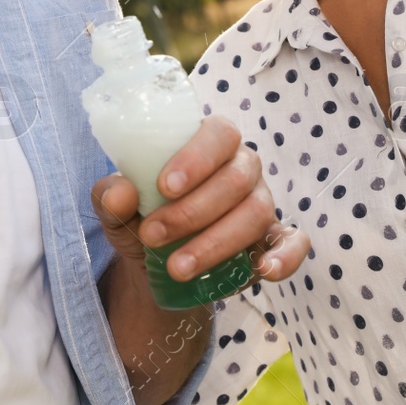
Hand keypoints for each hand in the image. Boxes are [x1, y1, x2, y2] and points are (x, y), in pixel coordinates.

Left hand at [92, 115, 309, 285]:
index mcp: (210, 144)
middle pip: (237, 178)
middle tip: (152, 235)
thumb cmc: (143, 217)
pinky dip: (284, 256)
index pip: (218, 134)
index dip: (196, 159)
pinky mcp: (274, 240)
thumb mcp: (119, 209)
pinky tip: (263, 271)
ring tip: (177, 268)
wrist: (158, 262)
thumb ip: (111, 197)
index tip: (164, 187)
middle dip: (192, 211)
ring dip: (216, 242)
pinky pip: (293, 242)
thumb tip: (119, 193)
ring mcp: (262, 202)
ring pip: (257, 213)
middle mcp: (243, 167)